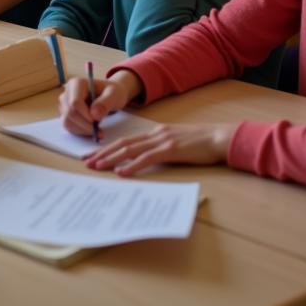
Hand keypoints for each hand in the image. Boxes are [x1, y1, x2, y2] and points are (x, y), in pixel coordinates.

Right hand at [59, 70, 141, 136]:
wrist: (110, 95)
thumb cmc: (112, 92)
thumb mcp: (114, 94)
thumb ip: (105, 103)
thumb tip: (94, 115)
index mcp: (76, 83)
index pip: (75, 102)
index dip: (85, 115)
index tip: (98, 121)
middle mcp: (67, 92)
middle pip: (70, 113)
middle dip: (85, 125)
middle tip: (100, 131)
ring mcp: (64, 104)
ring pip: (67, 121)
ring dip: (82, 130)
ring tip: (98, 131)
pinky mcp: (66, 114)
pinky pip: (68, 126)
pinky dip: (80, 132)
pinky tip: (91, 131)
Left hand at [85, 123, 234, 175]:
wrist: (220, 138)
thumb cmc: (201, 143)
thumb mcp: (176, 143)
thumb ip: (160, 148)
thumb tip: (145, 160)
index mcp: (155, 133)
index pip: (125, 140)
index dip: (107, 147)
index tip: (93, 155)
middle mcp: (154, 134)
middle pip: (122, 143)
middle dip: (102, 152)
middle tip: (85, 161)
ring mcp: (162, 141)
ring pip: (129, 149)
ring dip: (110, 158)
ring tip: (96, 166)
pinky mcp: (171, 149)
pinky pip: (147, 158)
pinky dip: (132, 165)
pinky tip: (122, 172)